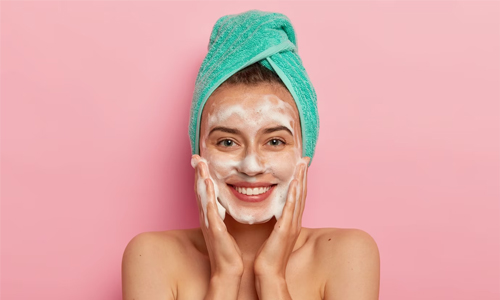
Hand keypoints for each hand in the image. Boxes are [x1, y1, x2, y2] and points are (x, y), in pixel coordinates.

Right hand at [192, 155, 243, 278]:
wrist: (228, 268)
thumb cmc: (227, 249)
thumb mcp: (223, 227)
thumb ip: (221, 214)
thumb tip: (223, 202)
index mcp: (208, 215)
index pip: (203, 191)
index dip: (200, 175)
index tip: (200, 160)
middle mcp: (205, 217)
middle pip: (199, 190)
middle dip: (197, 172)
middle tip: (195, 156)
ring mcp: (209, 222)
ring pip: (202, 196)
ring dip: (200, 179)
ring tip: (200, 164)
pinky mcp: (215, 229)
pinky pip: (210, 209)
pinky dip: (207, 195)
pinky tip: (207, 183)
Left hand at [253, 157, 309, 279]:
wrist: (268, 273)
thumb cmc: (268, 256)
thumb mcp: (273, 234)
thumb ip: (275, 222)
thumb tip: (273, 212)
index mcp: (291, 221)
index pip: (297, 196)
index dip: (299, 180)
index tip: (300, 165)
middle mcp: (294, 221)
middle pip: (301, 193)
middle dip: (303, 175)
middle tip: (304, 158)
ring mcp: (292, 225)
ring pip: (298, 198)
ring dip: (301, 180)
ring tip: (302, 164)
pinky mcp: (285, 230)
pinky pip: (290, 209)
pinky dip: (294, 195)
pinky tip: (295, 183)